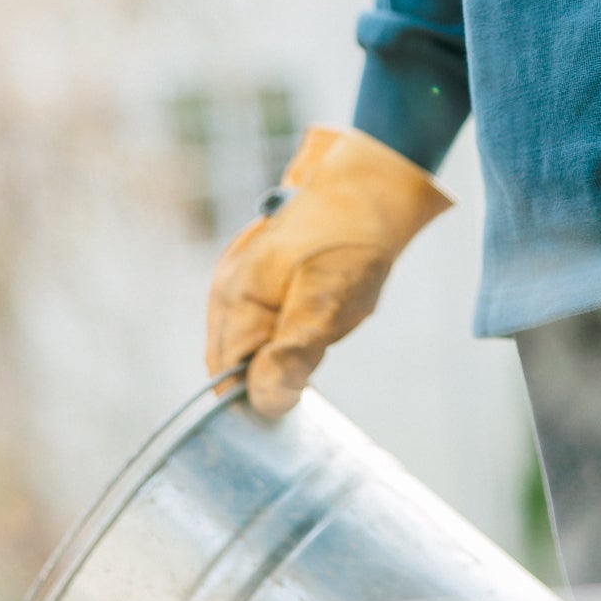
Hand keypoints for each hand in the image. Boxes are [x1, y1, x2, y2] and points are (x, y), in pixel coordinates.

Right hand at [205, 127, 451, 416]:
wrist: (376, 182)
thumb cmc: (350, 239)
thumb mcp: (327, 302)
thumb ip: (292, 353)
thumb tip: (263, 403)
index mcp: (232, 297)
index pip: (224, 378)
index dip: (253, 404)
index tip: (290, 418)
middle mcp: (227, 290)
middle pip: (234, 363)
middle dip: (269, 379)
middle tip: (313, 379)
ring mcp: (243, 281)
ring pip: (253, 345)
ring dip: (283, 356)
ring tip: (321, 341)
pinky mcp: (263, 277)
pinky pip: (266, 323)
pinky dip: (290, 335)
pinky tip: (317, 323)